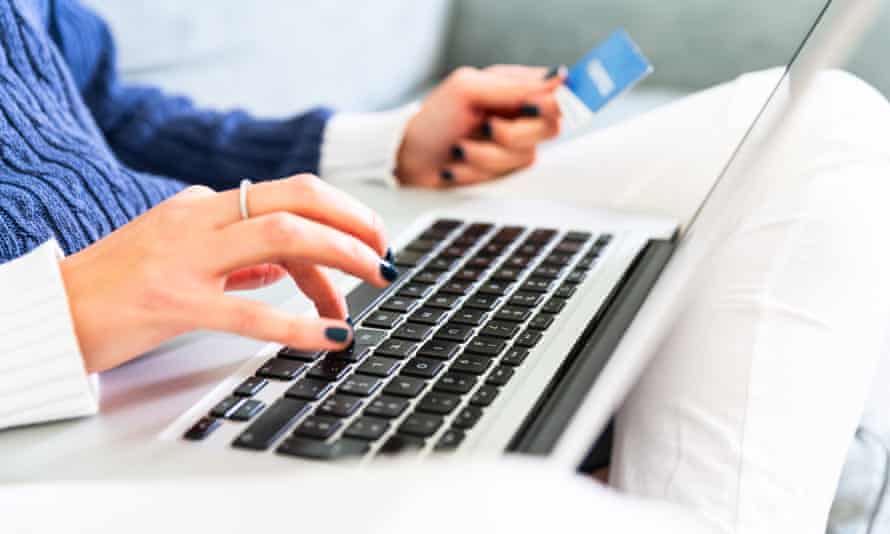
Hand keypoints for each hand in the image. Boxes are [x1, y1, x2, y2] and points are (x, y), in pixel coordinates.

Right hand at [60, 175, 395, 372]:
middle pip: (296, 199)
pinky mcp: (173, 302)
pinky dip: (299, 323)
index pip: (286, 202)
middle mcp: (198, 220)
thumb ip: (237, 258)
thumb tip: (287, 268)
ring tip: (374, 283)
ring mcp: (185, 258)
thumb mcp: (182, 254)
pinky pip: (249, 310)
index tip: (366, 250)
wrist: (51, 311)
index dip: (336, 225)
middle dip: (353, 221)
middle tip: (386, 254)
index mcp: (203, 206)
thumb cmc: (118, 286)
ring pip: (282, 237)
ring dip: (341, 256)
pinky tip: (330, 336)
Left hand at [396, 64, 564, 187]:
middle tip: (484, 128)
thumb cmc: (433, 120)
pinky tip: (457, 165)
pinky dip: (476, 172)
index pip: (558, 93)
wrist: (409, 160)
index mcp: (515, 87)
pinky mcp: (505, 171)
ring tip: (460, 149)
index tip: (528, 108)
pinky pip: (507, 176)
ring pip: (527, 156)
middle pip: (551, 128)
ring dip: (485, 156)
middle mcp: (520, 115)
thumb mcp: (469, 90)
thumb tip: (558, 78)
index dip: (551, 104)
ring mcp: (514, 145)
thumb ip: (514, 86)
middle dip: (511, 135)